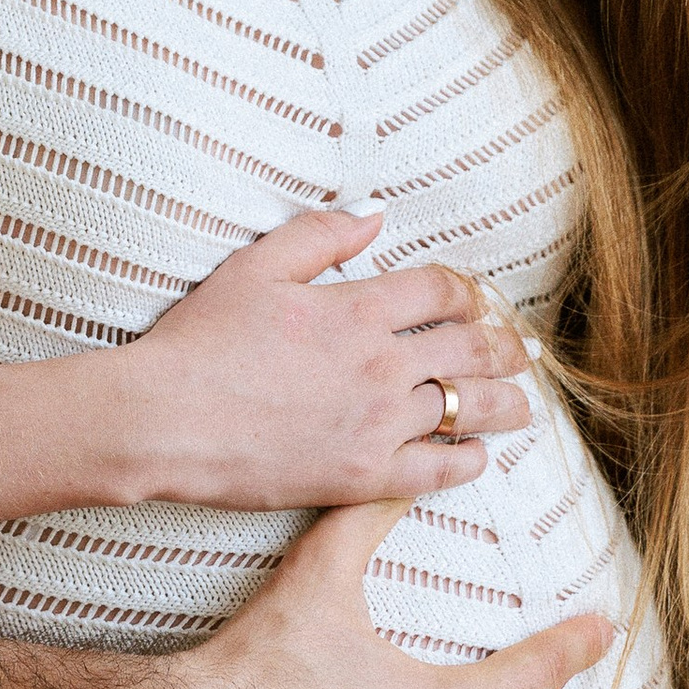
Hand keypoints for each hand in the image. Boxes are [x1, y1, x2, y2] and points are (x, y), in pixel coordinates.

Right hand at [114, 206, 532, 510]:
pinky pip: (438, 471)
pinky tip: (477, 457)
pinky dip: (468, 462)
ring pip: (469, 410)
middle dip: (505, 348)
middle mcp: (383, 365)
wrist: (166, 419)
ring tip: (521, 407)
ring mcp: (378, 424)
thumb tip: (376, 212)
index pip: (443, 291)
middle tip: (522, 352)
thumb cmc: (201, 340)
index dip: (469, 291)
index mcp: (359, 309)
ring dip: (504, 406)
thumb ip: (321, 234)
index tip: (477, 301)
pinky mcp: (364, 476)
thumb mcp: (256, 267)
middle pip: (472, 349)